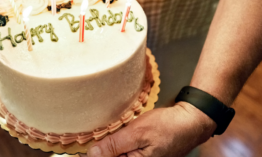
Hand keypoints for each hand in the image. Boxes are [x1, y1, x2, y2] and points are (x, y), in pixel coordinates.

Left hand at [80, 102, 215, 156]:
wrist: (190, 121)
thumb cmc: (167, 127)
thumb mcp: (137, 133)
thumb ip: (113, 146)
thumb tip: (91, 154)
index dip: (95, 153)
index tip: (85, 145)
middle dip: (102, 149)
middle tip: (100, 136)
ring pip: (115, 154)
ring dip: (109, 146)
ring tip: (112, 134)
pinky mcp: (140, 155)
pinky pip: (123, 152)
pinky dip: (117, 143)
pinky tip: (118, 134)